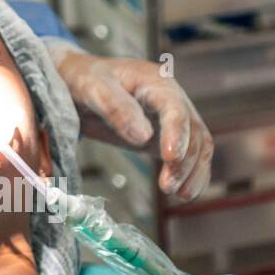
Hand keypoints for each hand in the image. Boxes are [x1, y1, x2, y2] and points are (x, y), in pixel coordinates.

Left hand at [48, 42, 213, 199]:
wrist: (75, 81)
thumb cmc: (84, 79)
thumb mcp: (92, 87)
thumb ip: (116, 108)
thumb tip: (144, 136)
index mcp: (155, 81)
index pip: (175, 108)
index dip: (176, 133)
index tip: (170, 158)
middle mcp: (171, 98)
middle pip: (193, 130)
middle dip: (185, 160)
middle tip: (168, 186)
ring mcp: (171, 118)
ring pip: (198, 145)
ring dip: (192, 171)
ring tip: (179, 194)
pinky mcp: (166, 136)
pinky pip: (189, 155)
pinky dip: (191, 174)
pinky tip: (184, 193)